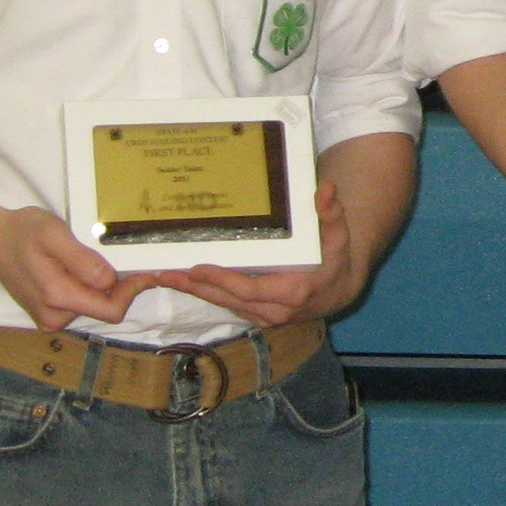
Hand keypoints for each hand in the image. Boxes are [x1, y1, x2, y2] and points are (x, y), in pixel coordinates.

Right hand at [0, 204, 142, 331]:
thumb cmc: (23, 232)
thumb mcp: (54, 234)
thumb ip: (81, 260)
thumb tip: (109, 280)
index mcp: (57, 297)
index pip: (110, 309)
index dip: (133, 291)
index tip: (148, 273)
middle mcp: (54, 316)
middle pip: (105, 310)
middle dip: (123, 290)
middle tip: (135, 264)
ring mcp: (50, 318)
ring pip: (94, 308)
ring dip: (106, 289)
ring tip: (106, 262)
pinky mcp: (49, 313)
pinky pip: (81, 305)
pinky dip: (92, 290)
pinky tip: (88, 270)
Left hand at [159, 181, 362, 327]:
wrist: (339, 292)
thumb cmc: (335, 261)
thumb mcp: (338, 236)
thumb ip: (331, 213)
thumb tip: (325, 188)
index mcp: (292, 292)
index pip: (249, 289)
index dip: (222, 280)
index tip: (197, 268)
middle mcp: (276, 310)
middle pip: (228, 299)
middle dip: (196, 287)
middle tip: (167, 273)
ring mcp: (266, 316)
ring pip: (225, 304)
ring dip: (196, 292)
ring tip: (166, 277)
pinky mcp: (258, 316)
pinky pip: (229, 305)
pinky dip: (207, 294)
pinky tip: (187, 283)